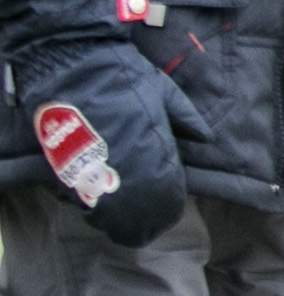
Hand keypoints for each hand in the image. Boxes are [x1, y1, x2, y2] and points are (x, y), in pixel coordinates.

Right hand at [17, 37, 200, 247]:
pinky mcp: (66, 169)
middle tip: (149, 229)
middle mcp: (127, 164)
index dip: (169, 208)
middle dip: (146, 223)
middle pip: (140, 209)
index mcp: (154, 146)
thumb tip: (206, 137)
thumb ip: (185, 118)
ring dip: (120, 221)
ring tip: (127, 226)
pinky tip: (101, 211)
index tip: (170, 214)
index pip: (167, 191)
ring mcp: (96, 169)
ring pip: (110, 212)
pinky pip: (83, 202)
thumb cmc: (121, 75)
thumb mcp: (163, 91)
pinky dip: (94, 210)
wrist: (73, 65)